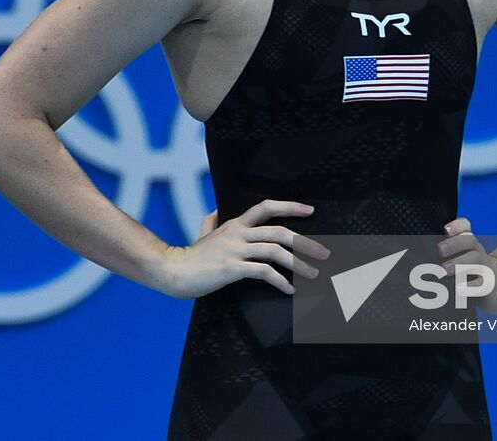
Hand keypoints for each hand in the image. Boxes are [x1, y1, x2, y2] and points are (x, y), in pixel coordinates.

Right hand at [157, 200, 330, 299]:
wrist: (173, 271)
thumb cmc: (190, 256)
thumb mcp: (202, 233)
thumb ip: (211, 221)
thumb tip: (216, 211)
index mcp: (234, 224)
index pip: (266, 207)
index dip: (290, 206)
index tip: (310, 211)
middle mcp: (237, 233)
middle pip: (280, 232)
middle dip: (306, 243)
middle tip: (324, 253)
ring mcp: (235, 250)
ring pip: (275, 250)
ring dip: (299, 263)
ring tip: (313, 274)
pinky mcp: (231, 268)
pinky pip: (263, 272)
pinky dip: (280, 281)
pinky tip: (289, 289)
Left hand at [438, 216, 496, 314]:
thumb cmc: (469, 270)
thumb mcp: (460, 258)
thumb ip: (443, 254)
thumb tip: (415, 257)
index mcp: (468, 242)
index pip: (465, 226)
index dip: (457, 225)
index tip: (445, 229)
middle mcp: (477, 251)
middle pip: (469, 240)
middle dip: (454, 244)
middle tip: (439, 250)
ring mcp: (484, 267)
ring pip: (475, 259)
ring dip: (459, 263)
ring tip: (444, 270)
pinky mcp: (488, 284)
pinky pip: (481, 283)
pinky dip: (469, 286)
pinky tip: (459, 289)